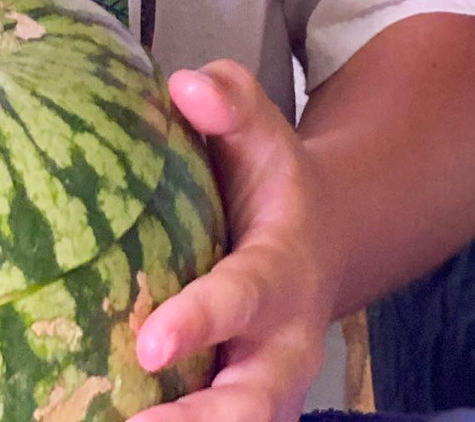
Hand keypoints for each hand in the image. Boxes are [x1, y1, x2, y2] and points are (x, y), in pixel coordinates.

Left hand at [132, 61, 335, 421]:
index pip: (243, 297)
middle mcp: (283, 343)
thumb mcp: (260, 131)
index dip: (200, 321)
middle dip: (202, 420)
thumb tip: (184, 86)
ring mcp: (267, 386)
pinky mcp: (244, 407)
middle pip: (254, 400)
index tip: (150, 342)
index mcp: (283, 270)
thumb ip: (230, 102)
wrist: (324, 241)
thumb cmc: (272, 182)